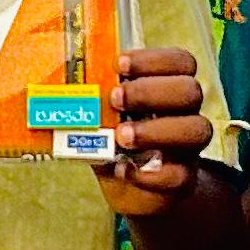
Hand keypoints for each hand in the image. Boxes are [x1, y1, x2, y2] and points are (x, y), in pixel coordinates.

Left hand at [95, 45, 213, 215]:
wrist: (132, 190)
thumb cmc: (113, 142)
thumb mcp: (101, 117)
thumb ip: (90, 100)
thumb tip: (53, 81)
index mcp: (168, 89)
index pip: (181, 62)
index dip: (154, 60)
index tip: (119, 65)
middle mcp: (186, 114)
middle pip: (191, 91)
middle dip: (150, 91)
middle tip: (115, 98)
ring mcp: (188, 147)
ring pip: (197, 130)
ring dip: (155, 130)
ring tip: (120, 136)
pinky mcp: (183, 180)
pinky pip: (179, 176)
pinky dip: (148, 175)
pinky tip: (122, 170)